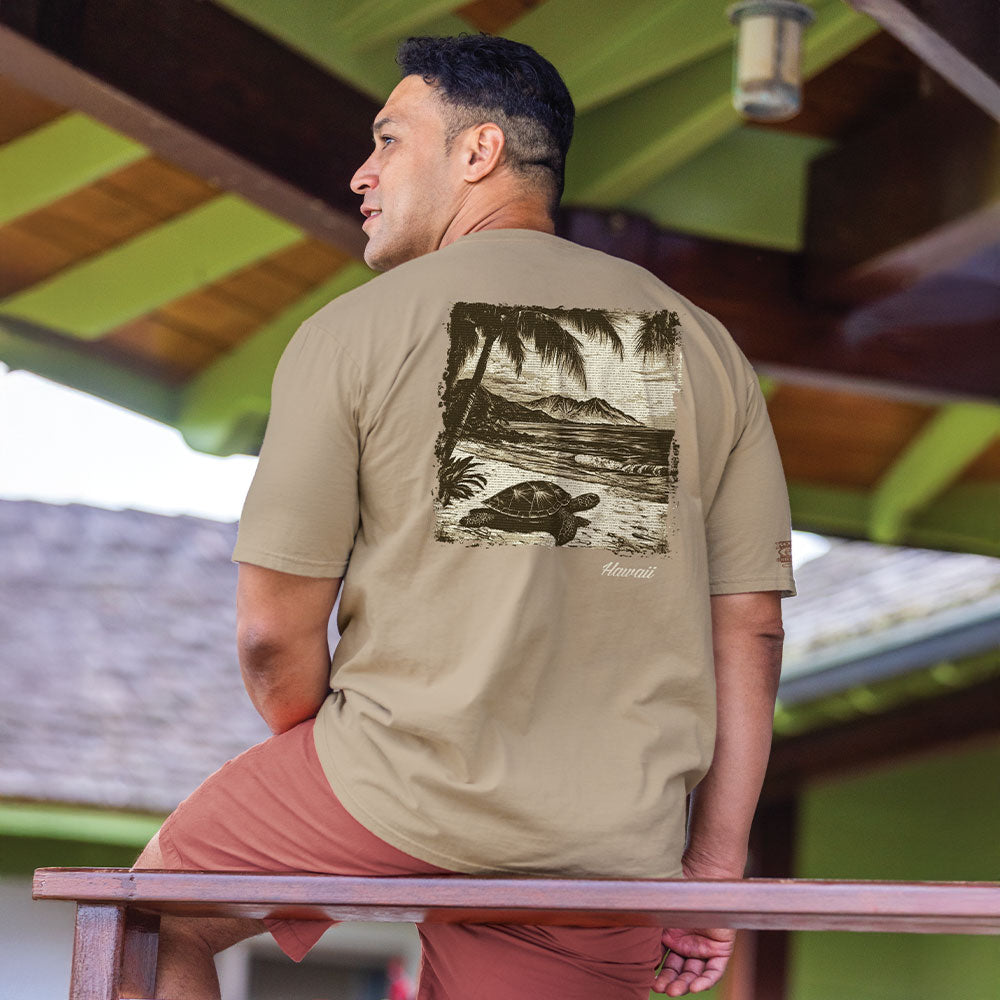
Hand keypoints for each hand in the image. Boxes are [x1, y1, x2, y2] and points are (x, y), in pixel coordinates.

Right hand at [652, 853, 741, 995]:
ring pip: (694, 973)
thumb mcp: (658, 906)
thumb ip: (645, 919)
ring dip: (684, 985)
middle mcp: (687, 943)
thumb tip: (618, 921)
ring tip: (673, 991)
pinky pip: (714, 970)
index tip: (645, 979)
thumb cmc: (679, 884)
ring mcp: (704, 946)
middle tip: (658, 987)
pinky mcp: (721, 947)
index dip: (656, 972)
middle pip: (678, 970)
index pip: (664, 960)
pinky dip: (705, 981)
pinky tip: (694, 988)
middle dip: (668, 981)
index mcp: (671, 935)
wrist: (704, 873)